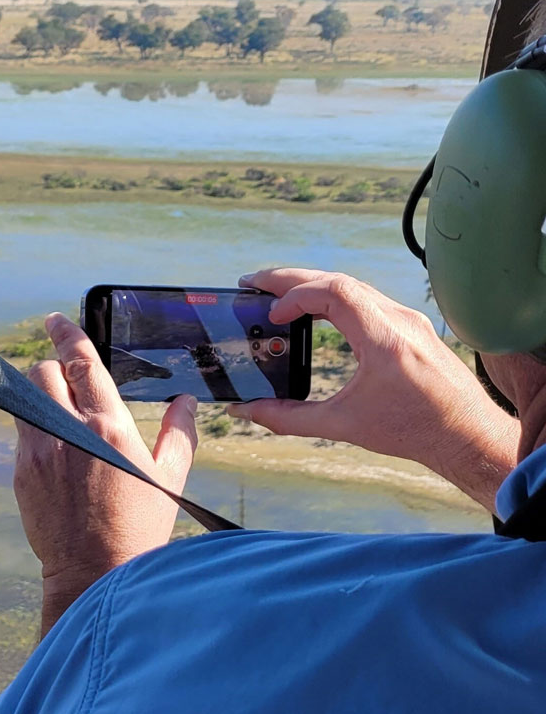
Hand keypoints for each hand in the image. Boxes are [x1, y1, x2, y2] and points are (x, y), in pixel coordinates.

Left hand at [15, 312, 197, 635]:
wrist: (95, 573)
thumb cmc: (140, 527)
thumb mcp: (169, 478)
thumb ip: (178, 433)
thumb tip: (185, 403)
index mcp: (109, 426)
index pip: (80, 362)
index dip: (66, 333)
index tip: (55, 319)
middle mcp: (68, 432)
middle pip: (42, 373)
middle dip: (52, 368)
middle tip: (66, 379)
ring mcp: (40, 452)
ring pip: (26, 400)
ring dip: (41, 397)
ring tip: (60, 413)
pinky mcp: (22, 474)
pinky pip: (23, 436)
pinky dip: (38, 432)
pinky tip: (58, 454)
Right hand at [229, 268, 519, 510]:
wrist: (466, 435)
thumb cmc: (413, 431)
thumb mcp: (344, 425)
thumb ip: (289, 418)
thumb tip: (246, 411)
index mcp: (384, 339)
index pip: (335, 292)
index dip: (295, 295)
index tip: (272, 314)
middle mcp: (398, 320)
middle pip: (339, 281)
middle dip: (292, 279)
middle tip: (254, 282)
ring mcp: (408, 320)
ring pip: (354, 287)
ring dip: (314, 285)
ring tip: (278, 293)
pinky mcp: (411, 326)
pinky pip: (368, 299)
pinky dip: (335, 298)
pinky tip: (316, 309)